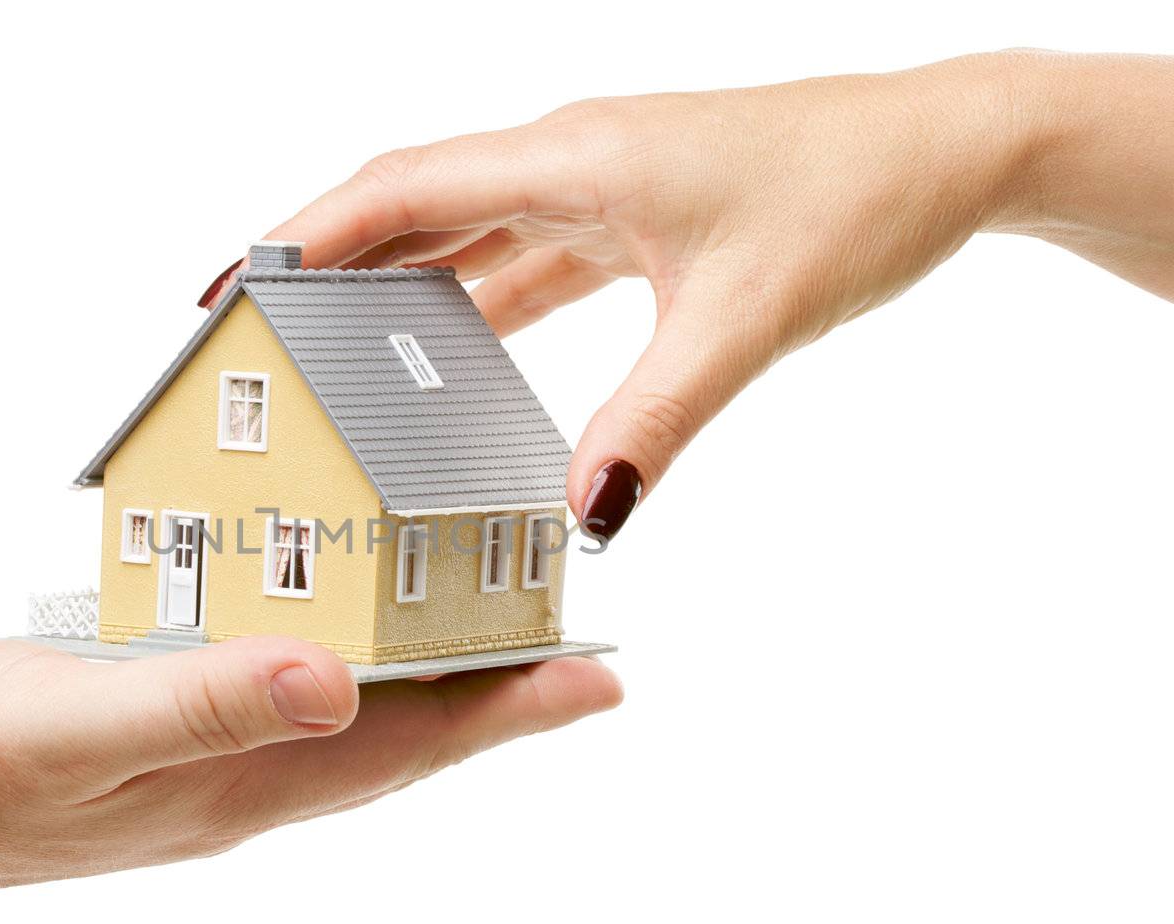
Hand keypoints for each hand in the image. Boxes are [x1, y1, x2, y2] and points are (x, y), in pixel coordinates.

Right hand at [0, 638, 620, 923]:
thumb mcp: (75, 723)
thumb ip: (206, 700)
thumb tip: (338, 682)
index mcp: (237, 783)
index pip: (409, 746)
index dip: (510, 711)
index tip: (601, 676)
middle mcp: (234, 781)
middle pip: (398, 739)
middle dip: (488, 697)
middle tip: (561, 648)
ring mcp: (190, 760)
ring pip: (340, 718)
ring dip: (414, 681)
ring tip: (471, 633)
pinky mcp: (145, 726)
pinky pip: (266, 692)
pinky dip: (319, 659)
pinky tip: (314, 627)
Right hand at [249, 51, 1172, 541]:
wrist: (945, 152)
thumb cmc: (855, 199)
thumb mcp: (746, 321)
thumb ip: (655, 421)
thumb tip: (583, 517)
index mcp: (574, 158)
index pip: (400, 191)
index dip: (304, 237)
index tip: (232, 287)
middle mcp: (569, 158)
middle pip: (409, 205)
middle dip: (324, 264)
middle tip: (252, 333)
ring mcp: (596, 182)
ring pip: (462, 229)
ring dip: (393, 283)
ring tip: (324, 351)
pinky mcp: (627, 212)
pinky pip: (521, 254)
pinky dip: (472, 300)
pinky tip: (449, 353)